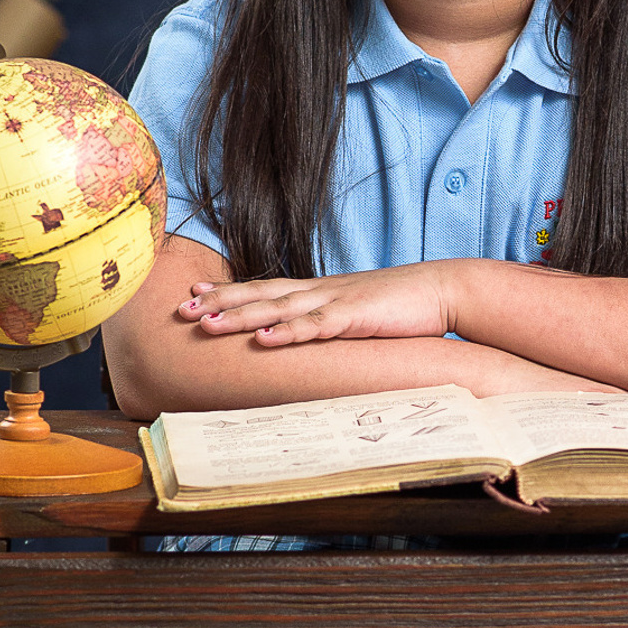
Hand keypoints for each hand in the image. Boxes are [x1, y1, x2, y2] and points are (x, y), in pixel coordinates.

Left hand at [179, 261, 463, 344]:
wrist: (445, 290)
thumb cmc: (404, 307)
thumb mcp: (359, 315)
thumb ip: (332, 324)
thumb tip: (310, 340)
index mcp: (321, 290)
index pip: (266, 287)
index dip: (230, 291)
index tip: (195, 293)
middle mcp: (320, 291)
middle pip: (261, 293)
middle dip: (220, 302)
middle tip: (182, 309)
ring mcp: (336, 301)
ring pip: (279, 308)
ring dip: (241, 316)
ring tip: (207, 324)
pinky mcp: (356, 317)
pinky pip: (316, 326)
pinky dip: (288, 332)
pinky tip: (264, 339)